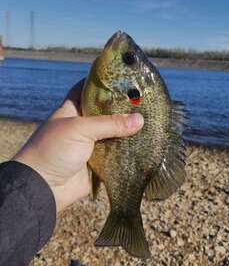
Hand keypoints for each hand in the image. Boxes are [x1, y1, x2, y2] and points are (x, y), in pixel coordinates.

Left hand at [13, 80, 143, 213]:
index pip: (86, 90)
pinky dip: (127, 151)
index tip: (122, 78)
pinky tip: (143, 144)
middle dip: (122, 108)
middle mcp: (81, 126)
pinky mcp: (97, 163)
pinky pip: (115, 155)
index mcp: (72, 111)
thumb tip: (139, 120)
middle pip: (104, 113)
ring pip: (112, 134)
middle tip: (143, 101)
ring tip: (149, 121)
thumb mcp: (80, 129)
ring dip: (127, 131)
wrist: (42, 187)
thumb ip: (110, 124)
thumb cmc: (53, 150)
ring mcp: (90, 145)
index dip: (102, 83)